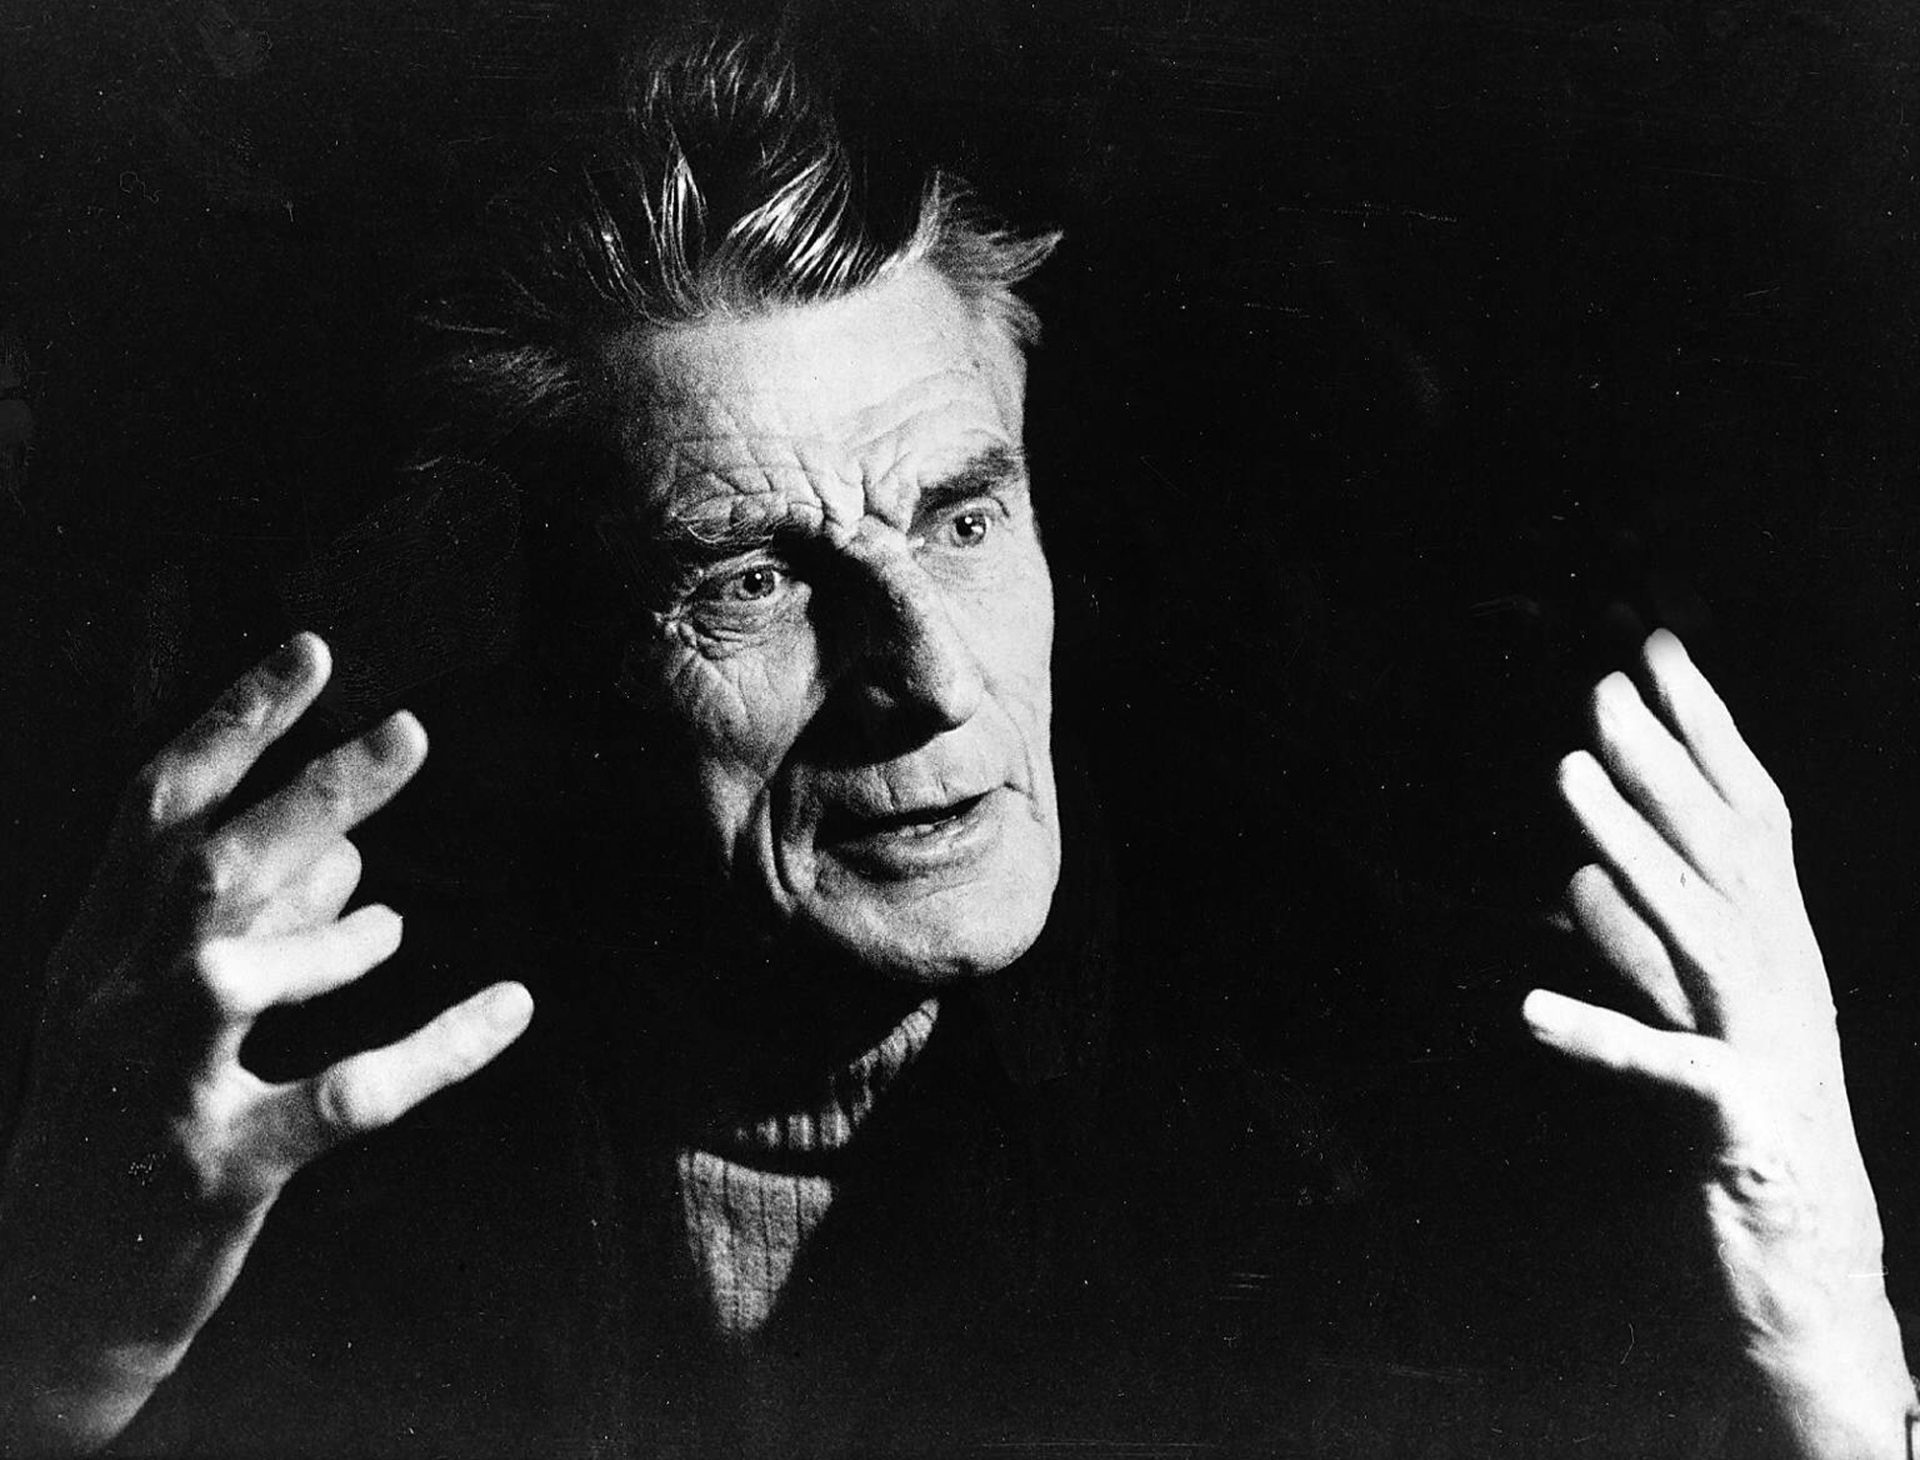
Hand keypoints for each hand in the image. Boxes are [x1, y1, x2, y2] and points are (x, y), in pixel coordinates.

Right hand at [0, 634, 533, 1454]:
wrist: (56, 1287)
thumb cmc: (122, 1116)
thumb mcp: (160, 1005)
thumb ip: (250, 921)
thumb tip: (351, 848)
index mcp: (98, 945)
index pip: (157, 808)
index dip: (234, 721)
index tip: (314, 650)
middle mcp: (116, 1000)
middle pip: (212, 868)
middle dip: (313, 790)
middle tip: (411, 731)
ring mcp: (162, 1086)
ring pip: (250, 976)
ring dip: (339, 940)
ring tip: (390, 925)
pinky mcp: (224, 1167)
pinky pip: (350, 1093)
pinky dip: (441, 1047)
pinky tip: (513, 1007)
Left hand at [1523, 629, 1912, 1456]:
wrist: (1808, 1259)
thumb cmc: (1741, 1125)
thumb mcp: (1686, 1022)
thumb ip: (1639, 948)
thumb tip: (1579, 873)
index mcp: (1773, 942)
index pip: (1746, 813)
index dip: (1704, 727)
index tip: (1654, 646)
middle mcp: (1783, 974)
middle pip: (1724, 850)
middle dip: (1664, 759)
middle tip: (1603, 683)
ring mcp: (1768, 1044)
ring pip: (1701, 929)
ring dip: (1632, 849)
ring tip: (1565, 774)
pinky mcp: (1741, 1123)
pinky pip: (1669, 1072)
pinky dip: (1604, 1035)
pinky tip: (1530, 1009)